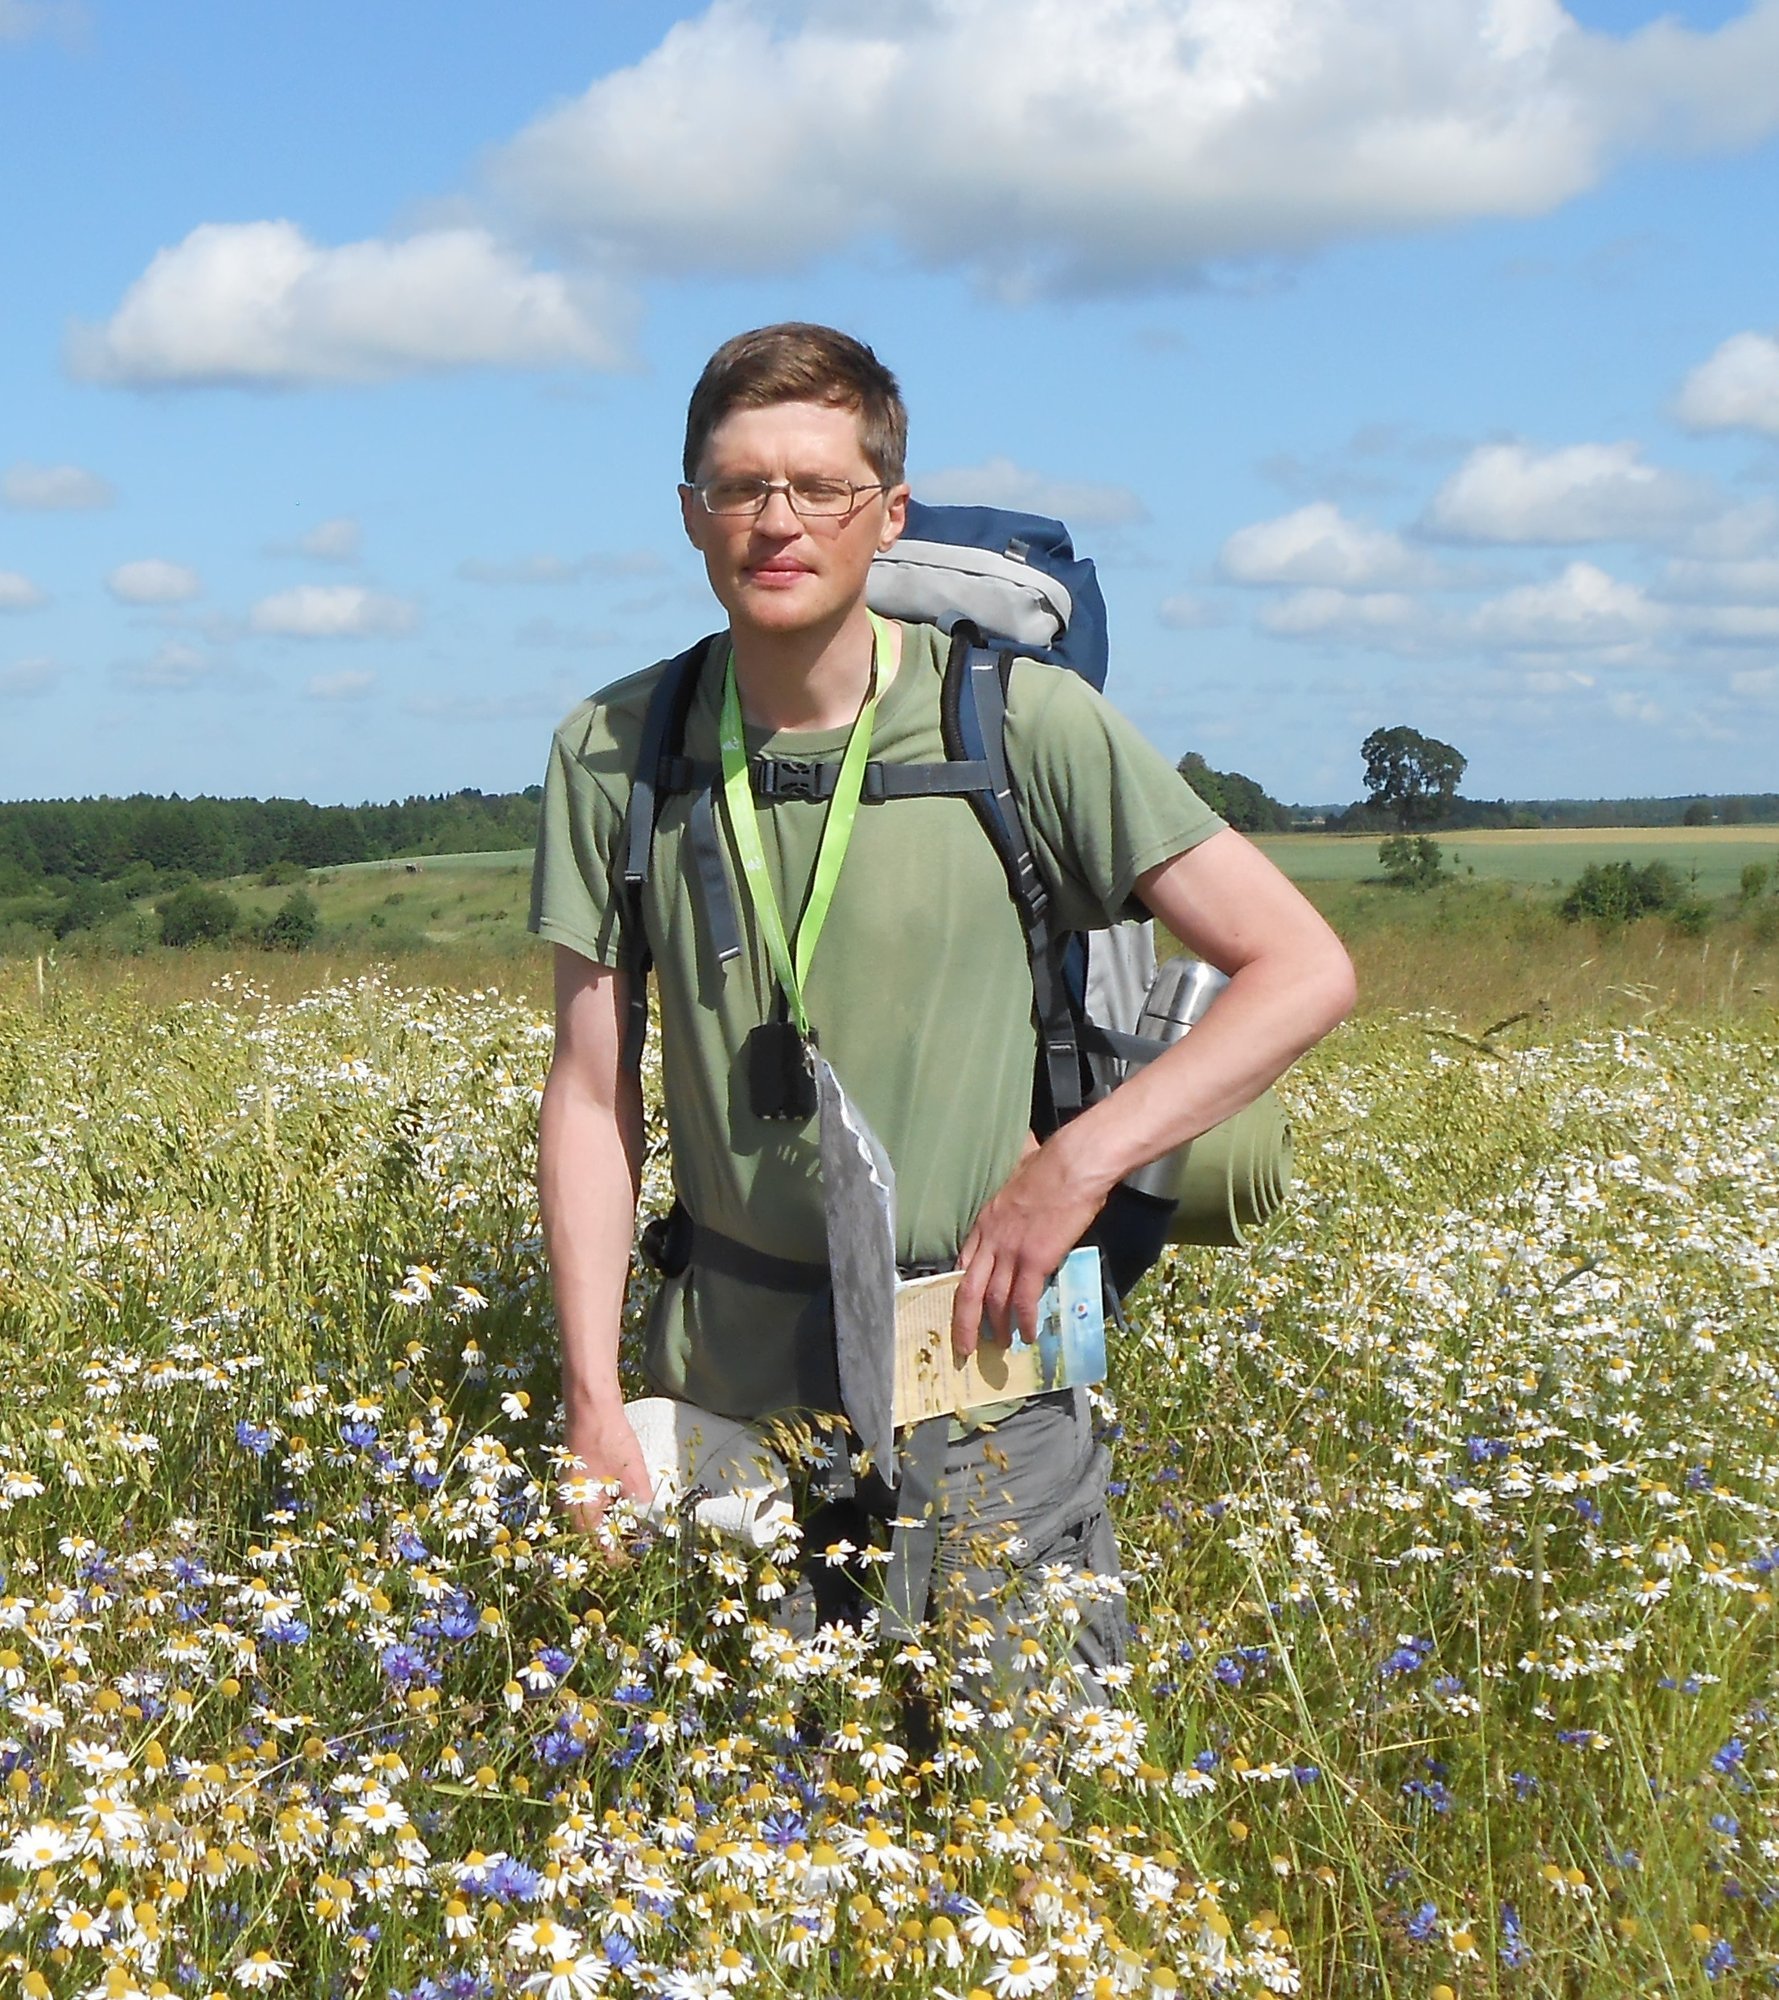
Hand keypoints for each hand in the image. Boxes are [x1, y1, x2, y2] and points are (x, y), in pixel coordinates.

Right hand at [559, 1402, 652, 1558]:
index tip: (642, 1561)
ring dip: (614, 1529)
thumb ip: (642, 1507)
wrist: (590, 1407)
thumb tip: (653, 1531)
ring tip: (639, 1531)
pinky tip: (627, 1508)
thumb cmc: (609, 1441)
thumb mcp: (633, 1476)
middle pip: (594, 1541)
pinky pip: (592, 1510)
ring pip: (593, 1525)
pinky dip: (609, 1513)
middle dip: (618, 1545)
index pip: (600, 1551)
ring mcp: (571, 1497)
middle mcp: (570, 1511)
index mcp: (580, 1514)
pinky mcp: (577, 1486)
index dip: (621, 1559)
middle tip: (643, 1546)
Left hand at [952, 1132, 1109, 1355]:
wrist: (1071, 1166)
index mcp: (985, 1221)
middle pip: (967, 1290)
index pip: (964, 1263)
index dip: (961, 1289)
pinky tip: (1029, 1334)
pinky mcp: (1035, 1260)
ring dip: (997, 1326)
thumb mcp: (1013, 1180)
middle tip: (964, 1347)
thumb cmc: (1049, 1165)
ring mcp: (1011, 1252)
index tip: (962, 1307)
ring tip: (1001, 1344)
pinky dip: (1025, 1320)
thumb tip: (1016, 1189)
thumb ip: (1011, 1193)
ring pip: (994, 1300)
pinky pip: (1025, 1299)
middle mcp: (991, 1241)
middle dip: (964, 1323)